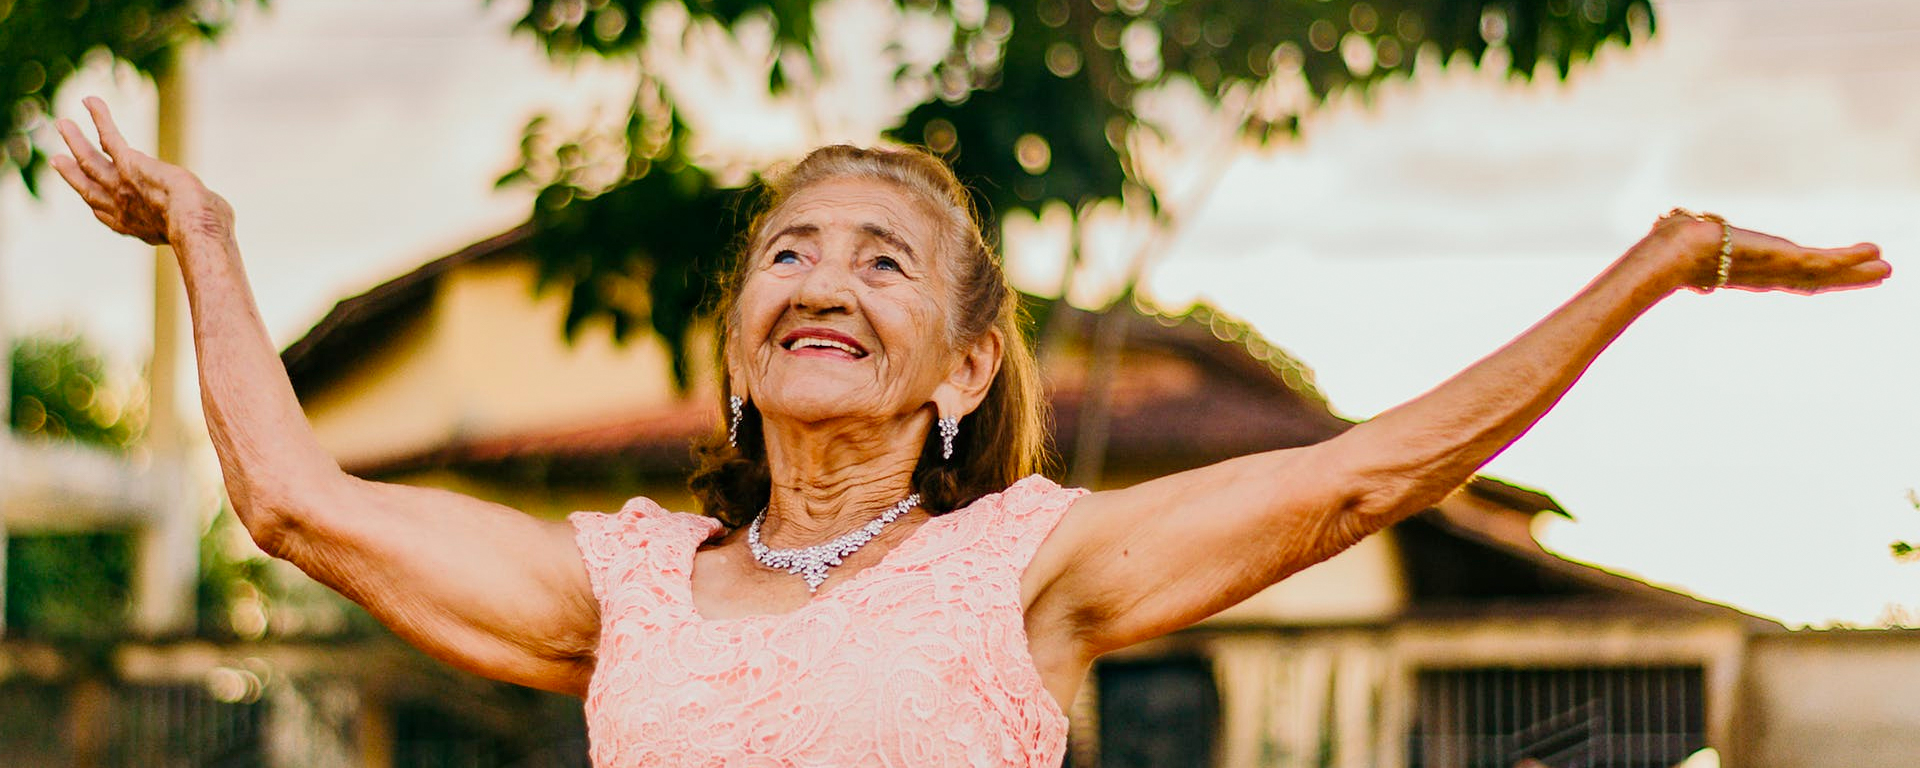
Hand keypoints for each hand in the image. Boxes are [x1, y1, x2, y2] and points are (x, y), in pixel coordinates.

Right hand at [49, 96, 231, 245]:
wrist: (196, 225)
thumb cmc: (206, 230)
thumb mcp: (200, 226)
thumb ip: (198, 217)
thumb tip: (215, 212)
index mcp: (137, 227)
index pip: (108, 216)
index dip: (96, 206)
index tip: (87, 197)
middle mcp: (121, 208)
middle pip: (89, 188)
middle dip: (72, 174)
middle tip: (57, 160)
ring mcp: (121, 185)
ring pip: (90, 160)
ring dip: (75, 140)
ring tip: (62, 123)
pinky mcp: (129, 163)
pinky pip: (109, 136)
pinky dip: (100, 117)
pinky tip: (90, 100)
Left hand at [1651, 212, 1890, 294]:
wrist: (1676, 252)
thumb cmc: (1673, 245)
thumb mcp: (1688, 239)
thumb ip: (1688, 232)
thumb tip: (1669, 221)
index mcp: (1749, 272)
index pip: (1787, 278)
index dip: (1810, 278)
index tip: (1825, 279)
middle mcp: (1767, 276)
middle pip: (1816, 281)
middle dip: (1845, 278)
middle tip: (1876, 275)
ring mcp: (1780, 271)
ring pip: (1828, 274)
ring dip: (1858, 272)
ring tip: (1886, 268)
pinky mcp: (1789, 260)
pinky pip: (1828, 260)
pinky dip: (1852, 257)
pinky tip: (1875, 252)